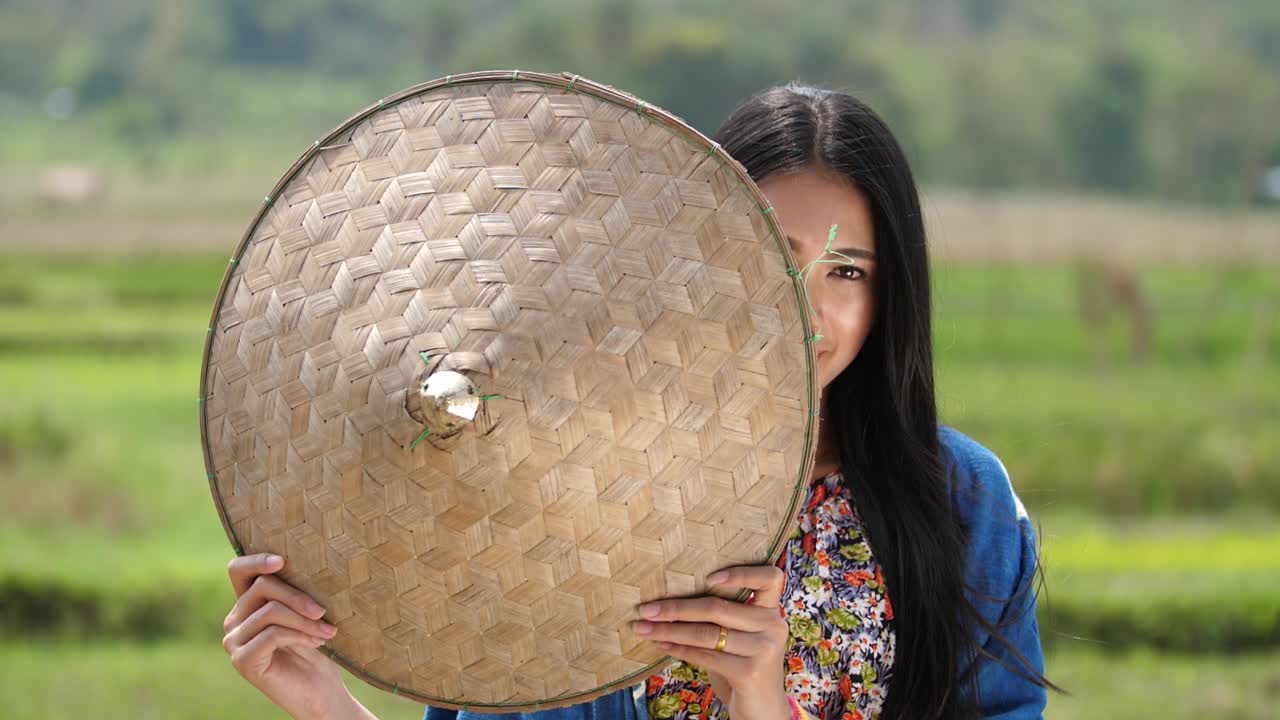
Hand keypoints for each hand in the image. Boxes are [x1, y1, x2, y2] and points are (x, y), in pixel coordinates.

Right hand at [223, 553, 374, 719]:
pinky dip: (299, 635)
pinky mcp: (241, 660)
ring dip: (305, 620)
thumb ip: (294, 592)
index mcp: (247, 604)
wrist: (321, 692)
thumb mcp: (306, 613)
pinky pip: (272, 633)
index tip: (283, 561)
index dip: (257, 560)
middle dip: (298, 596)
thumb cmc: (317, 648)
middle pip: (262, 587)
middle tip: (323, 612)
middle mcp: (234, 620)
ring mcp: (234, 641)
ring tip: (328, 631)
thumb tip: (304, 559)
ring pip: (271, 611)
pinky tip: (316, 643)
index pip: (239, 571)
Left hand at [634, 565, 791, 719]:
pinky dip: (679, 649)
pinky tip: (662, 645)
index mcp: (772, 611)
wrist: (764, 711)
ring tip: (644, 628)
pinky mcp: (750, 672)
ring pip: (706, 633)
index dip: (741, 573)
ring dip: (669, 630)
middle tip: (646, 609)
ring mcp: (764, 649)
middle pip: (718, 607)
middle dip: (676, 608)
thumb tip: (670, 601)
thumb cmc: (745, 667)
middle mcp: (773, 626)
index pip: (770, 578)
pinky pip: (705, 655)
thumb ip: (724, 619)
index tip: (708, 577)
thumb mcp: (741, 639)